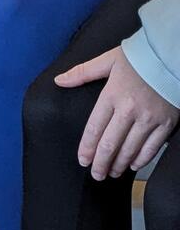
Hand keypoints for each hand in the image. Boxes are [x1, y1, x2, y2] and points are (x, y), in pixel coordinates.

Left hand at [56, 45, 179, 178]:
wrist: (170, 55)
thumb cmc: (139, 57)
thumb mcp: (108, 60)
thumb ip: (83, 72)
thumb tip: (59, 80)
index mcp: (112, 95)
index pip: (94, 128)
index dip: (87, 147)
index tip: (83, 160)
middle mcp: (129, 110)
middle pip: (111, 144)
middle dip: (101, 163)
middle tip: (96, 175)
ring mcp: (149, 119)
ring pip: (130, 149)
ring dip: (119, 164)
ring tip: (112, 173)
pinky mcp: (166, 123)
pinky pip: (152, 148)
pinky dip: (141, 159)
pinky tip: (133, 165)